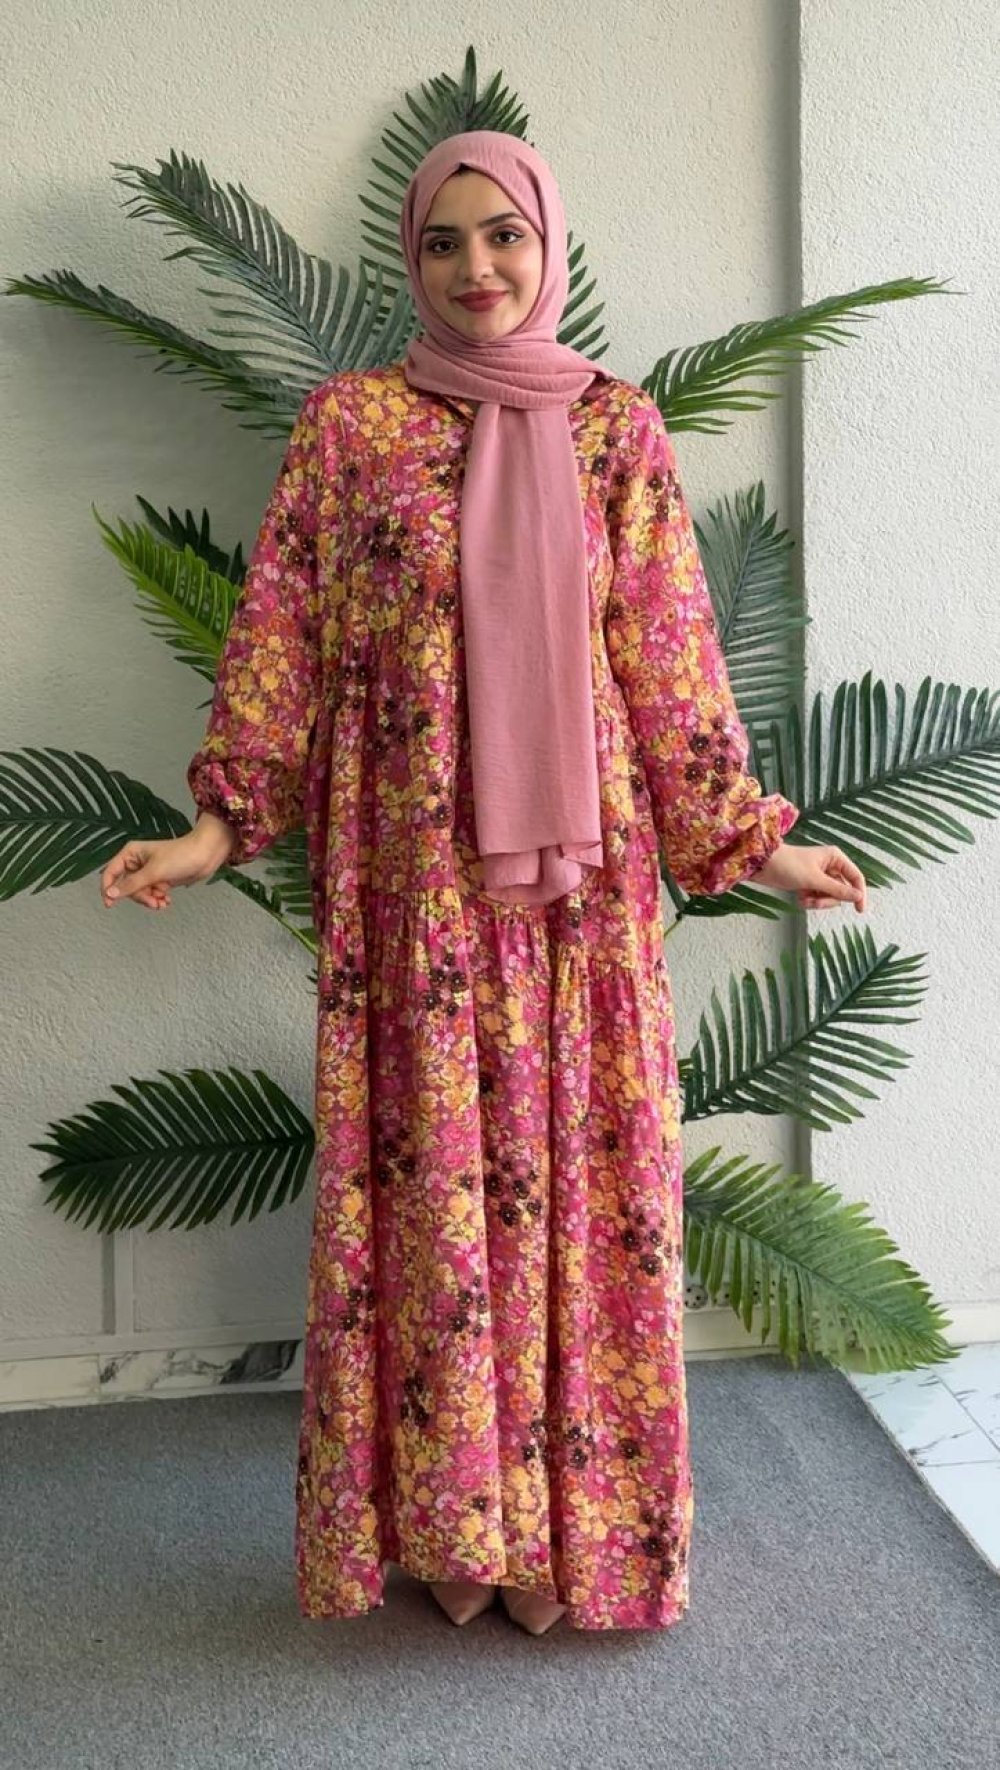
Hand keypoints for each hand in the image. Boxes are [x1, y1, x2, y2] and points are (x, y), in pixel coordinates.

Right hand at [99, 816, 235, 911]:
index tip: (109, 904)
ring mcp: (149, 872)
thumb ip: (131, 885)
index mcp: (131, 853)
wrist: (206, 855)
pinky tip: (166, 901)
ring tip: (162, 902)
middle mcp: (137, 862)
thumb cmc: (181, 855)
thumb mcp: (154, 872)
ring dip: (150, 900)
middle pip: (126, 887)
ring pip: (140, 893)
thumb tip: (111, 894)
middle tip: (152, 901)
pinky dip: (158, 899)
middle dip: (139, 897)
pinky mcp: (160, 879)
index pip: (111, 872)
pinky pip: (151, 894)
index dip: (108, 888)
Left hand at [752, 841, 866, 911]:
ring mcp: (819, 876)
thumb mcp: (815, 879)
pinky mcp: (808, 884)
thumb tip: (859, 896)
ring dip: (818, 902)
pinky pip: (817, 898)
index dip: (859, 893)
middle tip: (816, 902)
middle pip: (842, 891)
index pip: (855, 877)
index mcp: (835, 858)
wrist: (762, 865)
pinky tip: (799, 898)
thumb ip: (838, 889)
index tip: (860, 910)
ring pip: (829, 897)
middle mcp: (830, 866)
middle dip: (829, 900)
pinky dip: (810, 901)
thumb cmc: (788, 865)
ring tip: (804, 899)